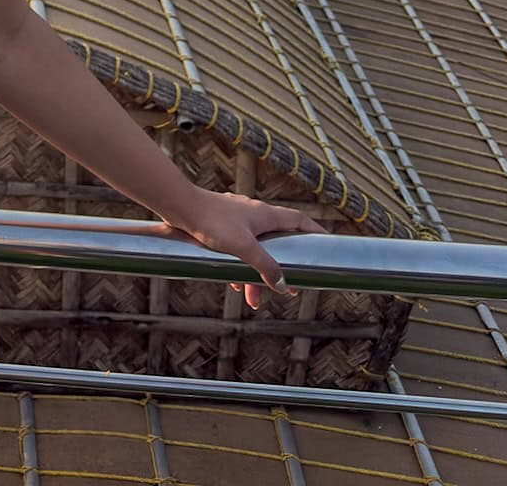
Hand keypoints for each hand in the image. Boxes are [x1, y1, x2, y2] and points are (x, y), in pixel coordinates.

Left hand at [166, 191, 322, 308]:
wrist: (180, 206)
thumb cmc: (211, 221)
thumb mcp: (243, 248)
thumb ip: (265, 266)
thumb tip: (284, 285)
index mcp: (265, 215)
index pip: (299, 221)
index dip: (314, 232)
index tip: (326, 245)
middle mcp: (254, 214)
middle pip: (277, 242)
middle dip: (283, 266)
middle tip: (290, 289)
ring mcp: (237, 219)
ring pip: (255, 250)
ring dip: (256, 274)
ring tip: (254, 299)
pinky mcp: (221, 225)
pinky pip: (237, 249)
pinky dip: (239, 266)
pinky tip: (233, 283)